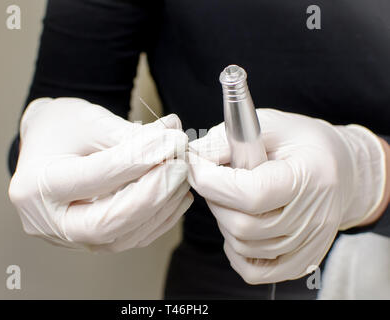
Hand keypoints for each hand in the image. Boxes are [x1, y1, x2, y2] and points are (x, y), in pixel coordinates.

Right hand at [9, 98, 192, 251]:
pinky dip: (158, 219)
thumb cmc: (62, 128)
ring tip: (181, 175)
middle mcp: (47, 221)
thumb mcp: (89, 120)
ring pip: (122, 237)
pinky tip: (176, 195)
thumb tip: (174, 137)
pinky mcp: (90, 241)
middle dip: (151, 195)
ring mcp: (68, 237)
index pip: (94, 177)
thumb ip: (130, 134)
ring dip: (160, 207)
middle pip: (106, 223)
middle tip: (180, 166)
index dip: (138, 160)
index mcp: (36, 185)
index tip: (172, 141)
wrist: (47, 144)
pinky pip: (129, 239)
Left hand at [188, 109, 385, 283]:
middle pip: (243, 225)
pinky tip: (238, 227)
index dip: (212, 182)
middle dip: (215, 200)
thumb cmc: (301, 143)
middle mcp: (314, 216)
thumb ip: (228, 140)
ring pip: (244, 246)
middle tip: (215, 180)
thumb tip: (193, 156)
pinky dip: (237, 252)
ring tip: (232, 198)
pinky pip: (256, 272)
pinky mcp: (302, 260)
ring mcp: (310, 243)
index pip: (251, 194)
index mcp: (309, 176)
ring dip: (224, 222)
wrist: (341, 167)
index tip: (194, 166)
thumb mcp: (267, 126)